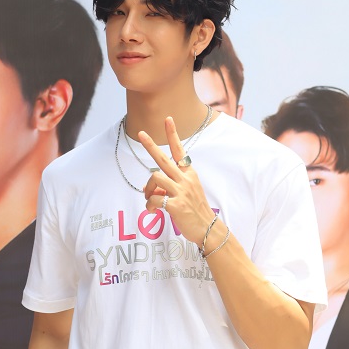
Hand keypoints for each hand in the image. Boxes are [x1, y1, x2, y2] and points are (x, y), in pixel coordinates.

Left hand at [139, 116, 214, 245]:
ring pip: (155, 179)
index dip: (173, 135)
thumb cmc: (196, 210)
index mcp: (189, 174)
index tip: (168, 119)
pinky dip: (149, 205)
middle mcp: (185, 180)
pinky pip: (154, 200)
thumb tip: (151, 186)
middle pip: (163, 160)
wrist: (208, 229)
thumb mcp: (187, 192)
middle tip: (141, 133)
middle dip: (151, 146)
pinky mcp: (175, 205)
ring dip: (147, 189)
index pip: (180, 151)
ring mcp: (181, 192)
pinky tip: (152, 211)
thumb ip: (170, 185)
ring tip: (150, 199)